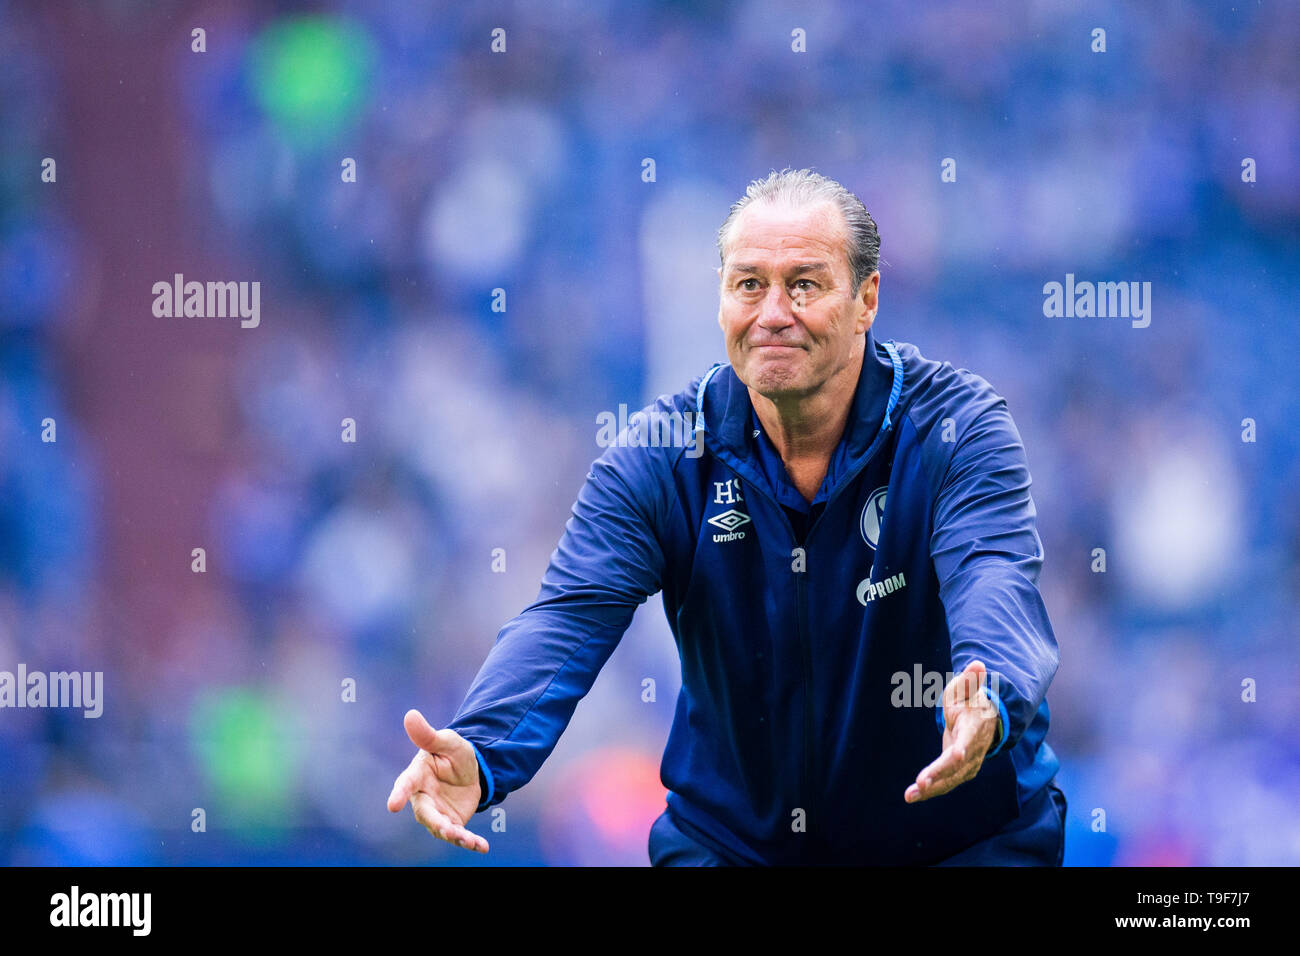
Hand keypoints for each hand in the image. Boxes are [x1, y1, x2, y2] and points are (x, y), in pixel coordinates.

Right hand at [387, 709, 488, 852]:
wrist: (472, 769)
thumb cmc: (452, 752)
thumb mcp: (447, 741)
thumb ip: (428, 734)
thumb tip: (410, 714)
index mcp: (417, 776)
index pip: (406, 784)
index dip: (399, 794)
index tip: (392, 805)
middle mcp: (423, 798)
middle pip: (425, 814)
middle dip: (435, 823)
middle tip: (447, 829)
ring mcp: (437, 814)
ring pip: (441, 829)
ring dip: (455, 836)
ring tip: (469, 841)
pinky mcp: (451, 824)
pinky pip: (458, 836)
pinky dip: (470, 842)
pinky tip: (482, 846)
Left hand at [904, 660, 999, 803]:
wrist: (983, 720)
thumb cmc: (970, 700)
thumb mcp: (967, 688)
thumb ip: (971, 680)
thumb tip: (978, 664)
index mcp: (974, 728)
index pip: (969, 739)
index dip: (963, 747)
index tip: (957, 753)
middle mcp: (973, 750)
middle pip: (957, 765)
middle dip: (939, 774)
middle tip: (921, 782)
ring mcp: (968, 764)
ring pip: (950, 779)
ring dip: (931, 789)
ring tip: (910, 796)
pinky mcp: (958, 773)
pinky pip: (944, 784)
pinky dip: (929, 791)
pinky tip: (911, 796)